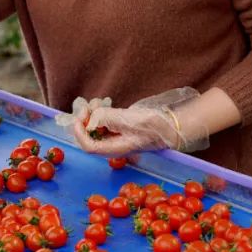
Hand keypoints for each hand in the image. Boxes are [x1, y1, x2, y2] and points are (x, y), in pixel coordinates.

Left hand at [70, 88, 208, 156]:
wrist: (171, 127)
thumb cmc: (154, 127)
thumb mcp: (130, 121)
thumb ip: (108, 119)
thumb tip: (91, 119)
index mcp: (114, 149)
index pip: (88, 146)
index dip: (79, 132)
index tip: (80, 116)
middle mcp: (111, 145)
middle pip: (88, 135)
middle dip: (84, 119)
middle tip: (88, 106)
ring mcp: (115, 136)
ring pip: (94, 126)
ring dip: (91, 112)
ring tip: (97, 102)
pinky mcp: (118, 127)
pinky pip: (102, 120)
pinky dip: (99, 110)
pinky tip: (104, 103)